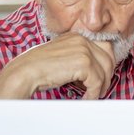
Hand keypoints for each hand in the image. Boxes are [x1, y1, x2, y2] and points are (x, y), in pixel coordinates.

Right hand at [0, 33, 115, 98]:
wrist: (25, 72)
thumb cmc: (40, 69)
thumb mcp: (63, 57)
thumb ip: (79, 58)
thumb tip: (97, 71)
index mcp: (77, 36)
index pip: (104, 47)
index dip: (105, 64)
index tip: (101, 78)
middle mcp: (82, 39)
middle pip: (109, 58)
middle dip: (106, 76)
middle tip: (98, 89)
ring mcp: (84, 50)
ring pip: (105, 72)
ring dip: (100, 87)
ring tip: (91, 96)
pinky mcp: (83, 63)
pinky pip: (97, 82)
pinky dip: (93, 94)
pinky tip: (85, 98)